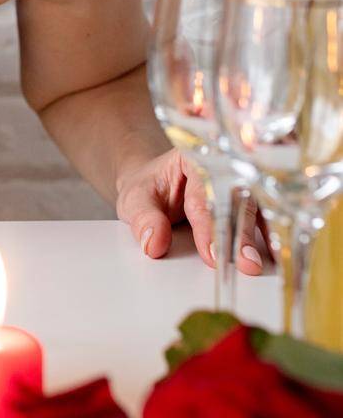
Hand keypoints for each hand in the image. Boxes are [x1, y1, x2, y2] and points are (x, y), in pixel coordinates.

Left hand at [115, 147, 265, 274]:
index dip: (209, 225)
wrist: (155, 181)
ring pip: (255, 206)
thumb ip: (144, 219)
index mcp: (194, 154)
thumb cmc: (148, 187)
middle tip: (246, 263)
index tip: (212, 254)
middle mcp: (223, 162)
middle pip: (236, 198)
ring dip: (260, 237)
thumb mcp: (135, 199)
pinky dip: (274, 234)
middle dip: (241, 233)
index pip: (204, 191)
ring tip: (260, 263)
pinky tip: (281, 255)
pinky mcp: (250, 197)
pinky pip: (267, 214)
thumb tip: (154, 244)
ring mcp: (240, 178)